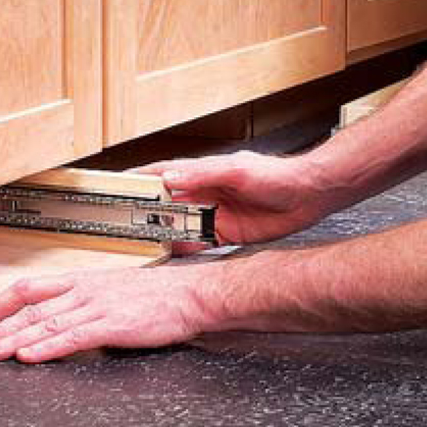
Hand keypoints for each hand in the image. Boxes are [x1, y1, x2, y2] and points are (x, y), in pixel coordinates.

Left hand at [0, 266, 214, 363]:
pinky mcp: (112, 324)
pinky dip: (47, 347)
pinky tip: (28, 355)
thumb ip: (82, 306)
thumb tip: (58, 324)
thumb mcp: (109, 293)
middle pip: (28, 308)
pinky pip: (72, 336)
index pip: (27, 289)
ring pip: (44, 322)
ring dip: (12, 339)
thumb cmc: (155, 296)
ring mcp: (96, 306)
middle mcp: (82, 290)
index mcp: (79, 281)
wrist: (189, 294)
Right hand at [132, 151, 324, 245]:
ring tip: (144, 243)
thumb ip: (202, 174)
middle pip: (167, 203)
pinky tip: (174, 256)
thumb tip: (170, 177)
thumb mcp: (237, 170)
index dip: (139, 179)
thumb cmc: (278, 174)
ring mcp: (215, 214)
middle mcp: (205, 193)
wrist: (310, 194)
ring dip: (164, 233)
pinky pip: (199, 243)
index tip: (117, 185)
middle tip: (124, 223)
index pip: (163, 173)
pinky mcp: (227, 233)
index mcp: (202, 173)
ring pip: (180, 225)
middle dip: (146, 212)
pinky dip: (185, 250)